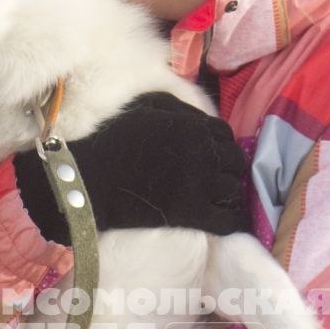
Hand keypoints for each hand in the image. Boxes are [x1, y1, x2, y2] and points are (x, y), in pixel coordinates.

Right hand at [13, 92, 248, 242]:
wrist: (95, 178)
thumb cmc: (116, 141)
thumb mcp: (147, 108)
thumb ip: (179, 108)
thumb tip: (200, 116)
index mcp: (194, 126)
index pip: (225, 135)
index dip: (220, 144)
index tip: (211, 154)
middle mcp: (204, 154)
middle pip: (234, 162)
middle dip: (227, 168)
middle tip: (214, 178)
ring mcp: (201, 185)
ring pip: (233, 190)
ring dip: (226, 194)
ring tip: (214, 199)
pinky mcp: (194, 214)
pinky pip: (228, 220)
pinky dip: (228, 220)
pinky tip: (218, 220)